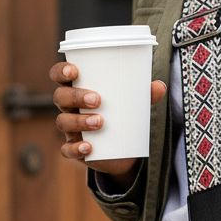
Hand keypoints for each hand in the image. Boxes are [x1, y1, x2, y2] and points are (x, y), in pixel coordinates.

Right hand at [49, 59, 166, 177]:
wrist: (122, 150)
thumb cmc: (122, 115)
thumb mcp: (133, 104)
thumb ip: (145, 95)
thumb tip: (160, 86)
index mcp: (78, 89)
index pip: (60, 76)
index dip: (61, 71)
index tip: (74, 71)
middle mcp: (69, 108)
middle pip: (61, 97)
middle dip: (76, 96)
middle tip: (97, 100)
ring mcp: (70, 129)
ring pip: (63, 121)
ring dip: (79, 121)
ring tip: (100, 122)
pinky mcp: (75, 149)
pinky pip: (67, 149)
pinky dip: (76, 148)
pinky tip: (88, 147)